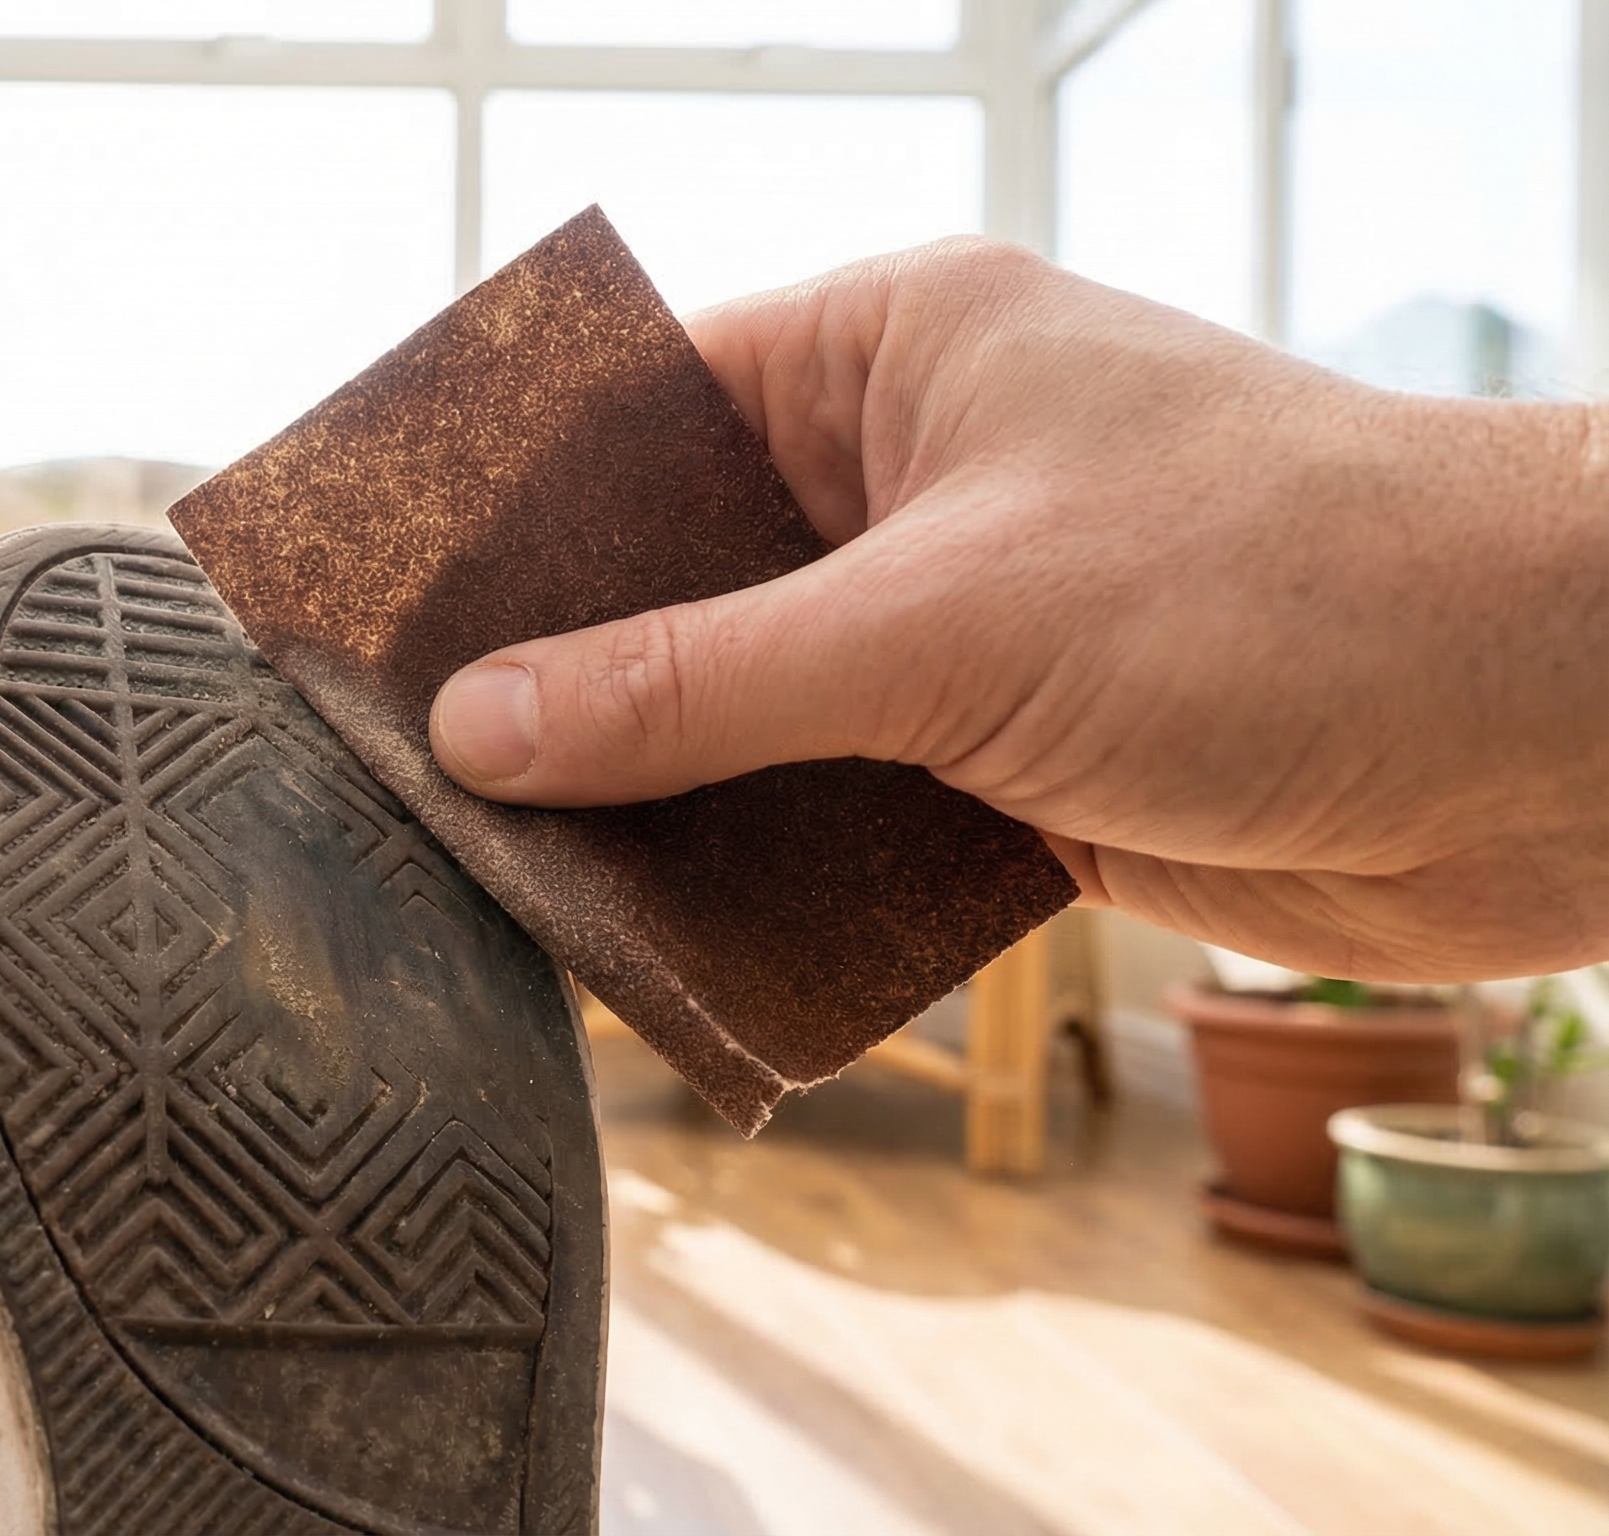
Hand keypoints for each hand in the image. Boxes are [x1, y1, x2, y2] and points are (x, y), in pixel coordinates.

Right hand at [427, 239, 1608, 981]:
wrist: (1552, 735)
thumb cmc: (1276, 590)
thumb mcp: (942, 626)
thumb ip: (700, 683)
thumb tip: (481, 728)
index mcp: (893, 356)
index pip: (641, 407)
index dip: (507, 502)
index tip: (372, 591)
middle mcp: (916, 478)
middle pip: (679, 577)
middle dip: (567, 675)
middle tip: (408, 757)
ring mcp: (963, 624)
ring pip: (750, 712)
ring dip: (662, 796)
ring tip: (506, 866)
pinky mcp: (1009, 760)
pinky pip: (835, 815)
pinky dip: (764, 875)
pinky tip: (667, 935)